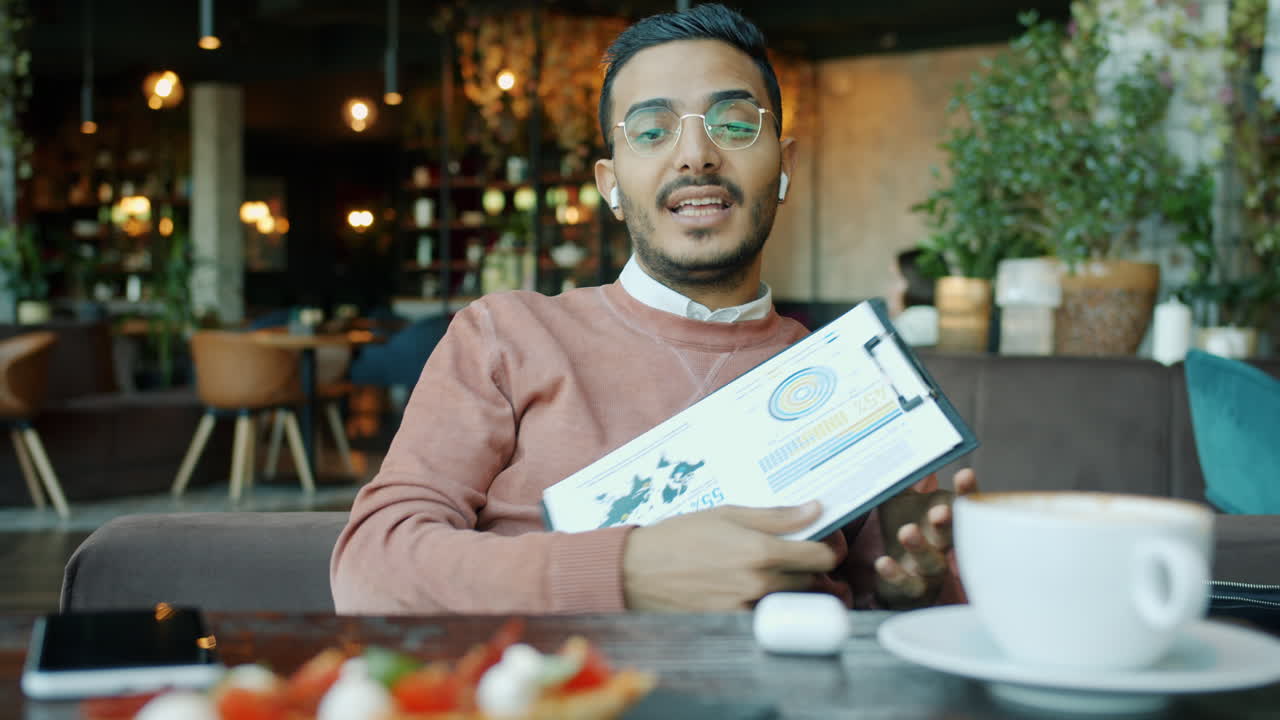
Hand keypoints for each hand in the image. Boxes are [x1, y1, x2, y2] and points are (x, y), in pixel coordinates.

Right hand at [622, 502, 838, 610]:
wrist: (637, 572)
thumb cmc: (679, 537)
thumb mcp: (728, 514)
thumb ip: (777, 516)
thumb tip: (816, 508)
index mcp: (761, 550)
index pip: (823, 557)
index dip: (831, 548)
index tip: (826, 542)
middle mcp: (758, 582)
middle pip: (812, 580)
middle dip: (812, 568)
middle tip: (797, 555)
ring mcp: (747, 607)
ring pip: (792, 601)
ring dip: (793, 588)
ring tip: (774, 572)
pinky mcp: (734, 624)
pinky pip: (768, 617)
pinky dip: (770, 605)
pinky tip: (754, 591)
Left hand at [873, 468, 977, 608]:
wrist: (892, 572)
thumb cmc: (902, 526)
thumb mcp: (900, 500)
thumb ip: (906, 481)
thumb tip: (914, 459)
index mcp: (944, 521)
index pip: (962, 506)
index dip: (967, 493)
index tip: (966, 475)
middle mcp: (942, 546)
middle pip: (952, 536)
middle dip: (948, 524)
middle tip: (941, 511)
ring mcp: (929, 570)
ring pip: (932, 562)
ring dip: (920, 548)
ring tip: (907, 532)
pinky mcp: (910, 590)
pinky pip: (906, 585)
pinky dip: (895, 574)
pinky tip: (882, 562)